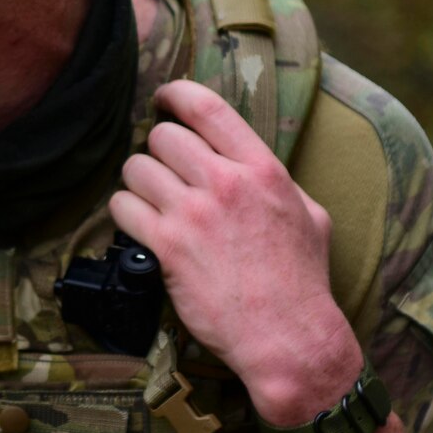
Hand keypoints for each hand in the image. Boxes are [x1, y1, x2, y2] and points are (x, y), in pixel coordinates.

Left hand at [109, 79, 361, 421]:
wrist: (288, 336)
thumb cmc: (303, 281)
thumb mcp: (310, 215)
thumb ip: (277, 182)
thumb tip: (250, 165)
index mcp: (262, 169)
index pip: (207, 107)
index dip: (176, 95)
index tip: (164, 99)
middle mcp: (226, 183)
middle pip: (162, 136)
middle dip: (158, 152)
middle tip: (164, 172)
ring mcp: (193, 215)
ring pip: (136, 169)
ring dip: (138, 183)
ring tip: (151, 201)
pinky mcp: (167, 247)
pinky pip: (122, 208)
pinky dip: (125, 214)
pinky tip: (140, 227)